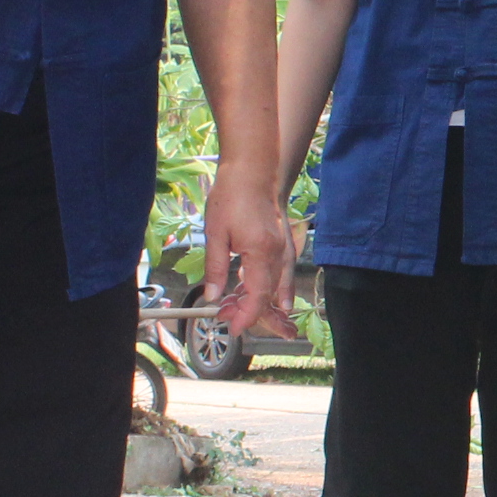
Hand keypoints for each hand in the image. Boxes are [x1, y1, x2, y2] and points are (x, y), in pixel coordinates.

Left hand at [202, 167, 295, 335]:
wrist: (252, 169)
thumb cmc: (231, 196)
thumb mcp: (215, 234)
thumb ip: (215, 268)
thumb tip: (213, 296)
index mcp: (260, 252)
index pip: (258, 296)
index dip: (246, 316)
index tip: (232, 327)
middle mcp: (277, 253)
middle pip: (268, 295)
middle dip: (249, 310)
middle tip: (225, 315)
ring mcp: (283, 247)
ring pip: (276, 285)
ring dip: (259, 300)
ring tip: (238, 307)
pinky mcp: (283, 242)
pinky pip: (281, 273)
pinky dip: (274, 288)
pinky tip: (272, 298)